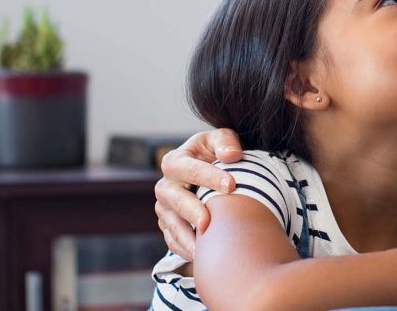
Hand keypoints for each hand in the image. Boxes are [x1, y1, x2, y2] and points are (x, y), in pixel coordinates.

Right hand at [154, 129, 244, 259]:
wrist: (205, 175)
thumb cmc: (214, 154)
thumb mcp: (219, 141)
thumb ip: (225, 142)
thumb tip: (232, 155)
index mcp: (175, 160)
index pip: (189, 168)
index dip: (209, 176)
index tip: (231, 185)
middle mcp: (165, 185)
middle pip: (175, 199)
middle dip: (192, 211)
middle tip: (209, 222)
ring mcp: (164, 208)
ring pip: (171, 224)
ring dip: (186, 236)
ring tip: (202, 248)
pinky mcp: (167, 227)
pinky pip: (172, 241)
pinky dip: (184, 249)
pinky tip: (200, 256)